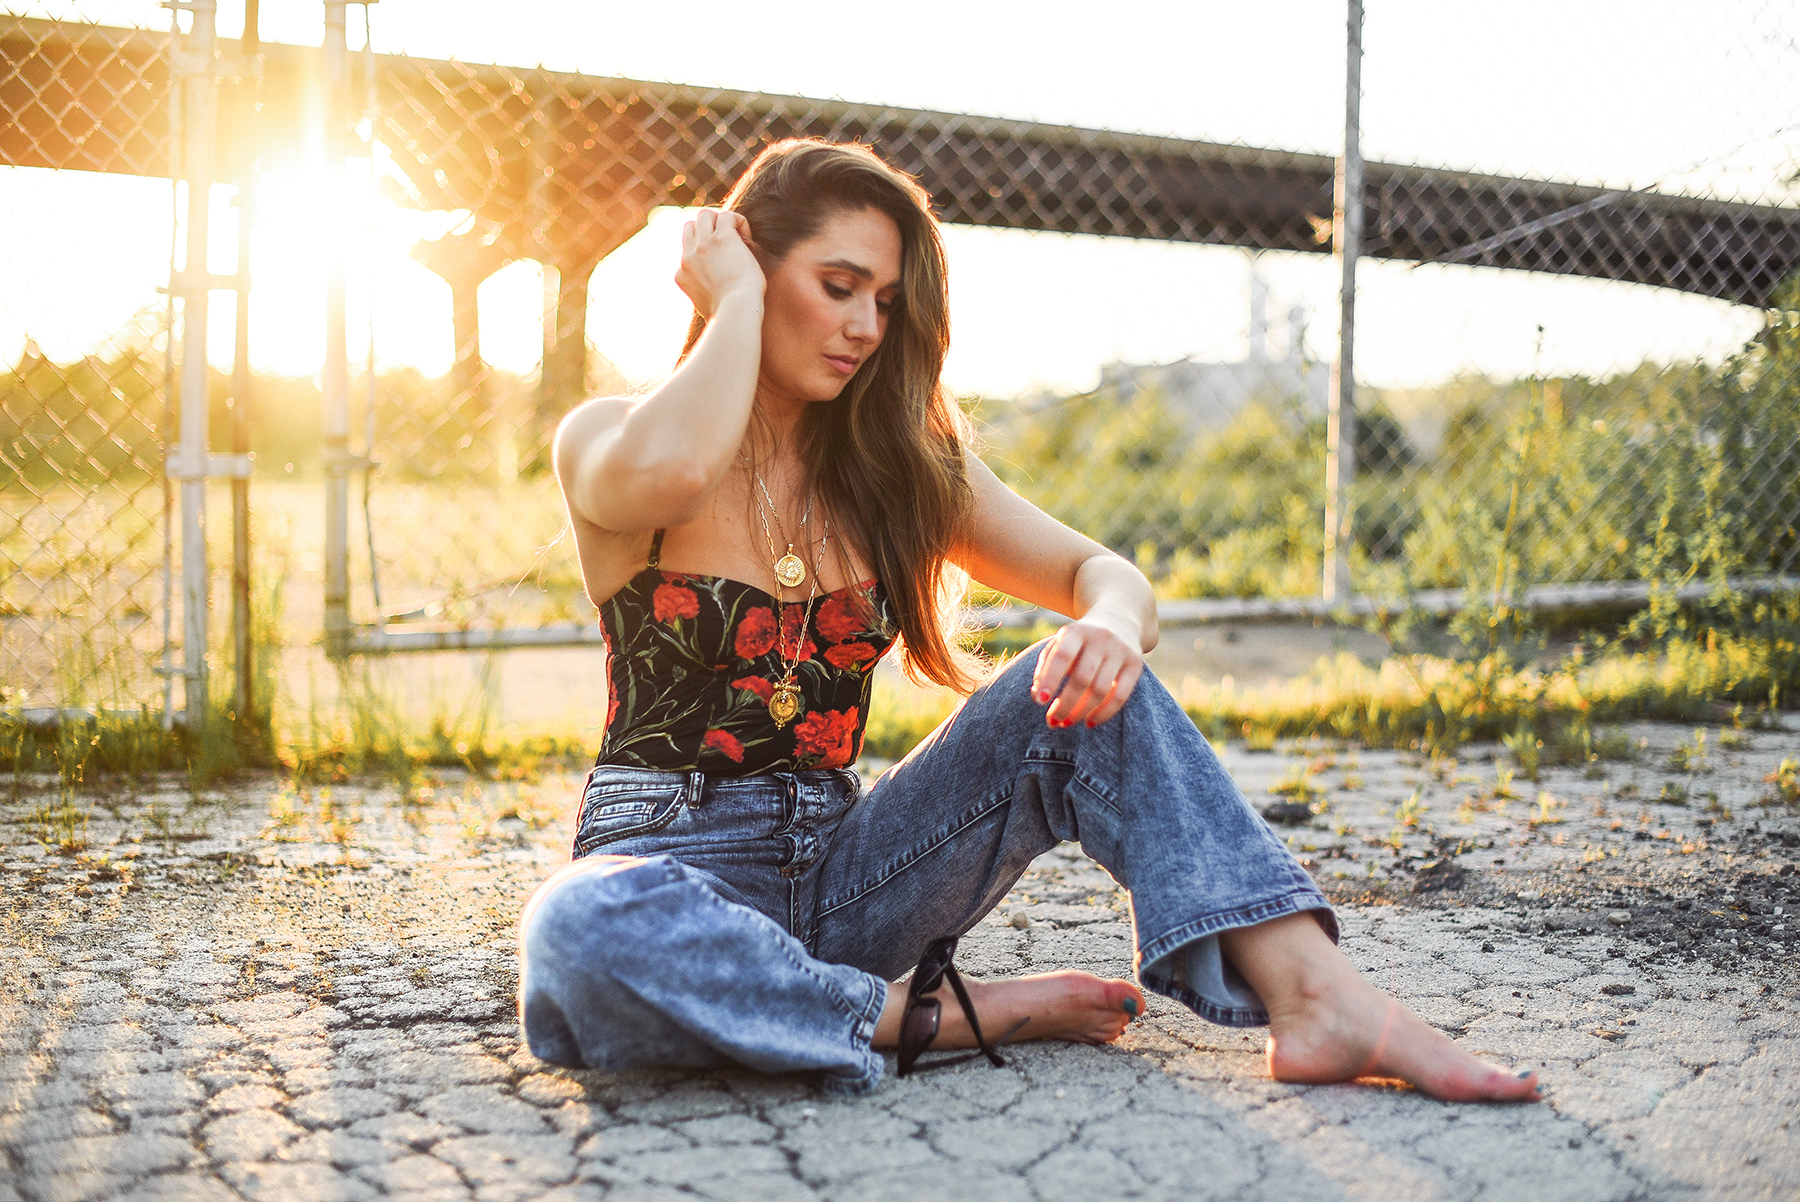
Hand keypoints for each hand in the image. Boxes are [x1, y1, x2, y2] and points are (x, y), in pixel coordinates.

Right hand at [675, 208, 764, 318]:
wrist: (737, 310)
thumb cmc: (731, 315)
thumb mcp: (708, 309)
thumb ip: (705, 298)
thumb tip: (711, 302)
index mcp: (682, 275)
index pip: (688, 250)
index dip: (706, 250)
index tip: (724, 261)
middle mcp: (688, 257)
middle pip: (691, 226)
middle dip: (710, 229)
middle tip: (730, 243)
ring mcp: (703, 246)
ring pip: (705, 215)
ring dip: (722, 222)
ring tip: (739, 238)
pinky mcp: (722, 238)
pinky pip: (728, 216)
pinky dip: (740, 223)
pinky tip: (748, 239)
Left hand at [1030, 617, 1145, 728]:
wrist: (1119, 620)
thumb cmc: (1080, 641)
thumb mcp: (1060, 643)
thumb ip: (1045, 666)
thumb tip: (1038, 696)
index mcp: (1077, 631)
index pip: (1063, 656)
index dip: (1051, 680)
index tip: (1040, 702)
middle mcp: (1101, 639)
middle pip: (1082, 678)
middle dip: (1065, 704)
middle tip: (1052, 721)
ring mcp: (1120, 651)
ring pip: (1100, 690)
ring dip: (1081, 712)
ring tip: (1066, 723)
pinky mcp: (1135, 665)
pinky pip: (1121, 696)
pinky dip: (1104, 713)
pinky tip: (1089, 722)